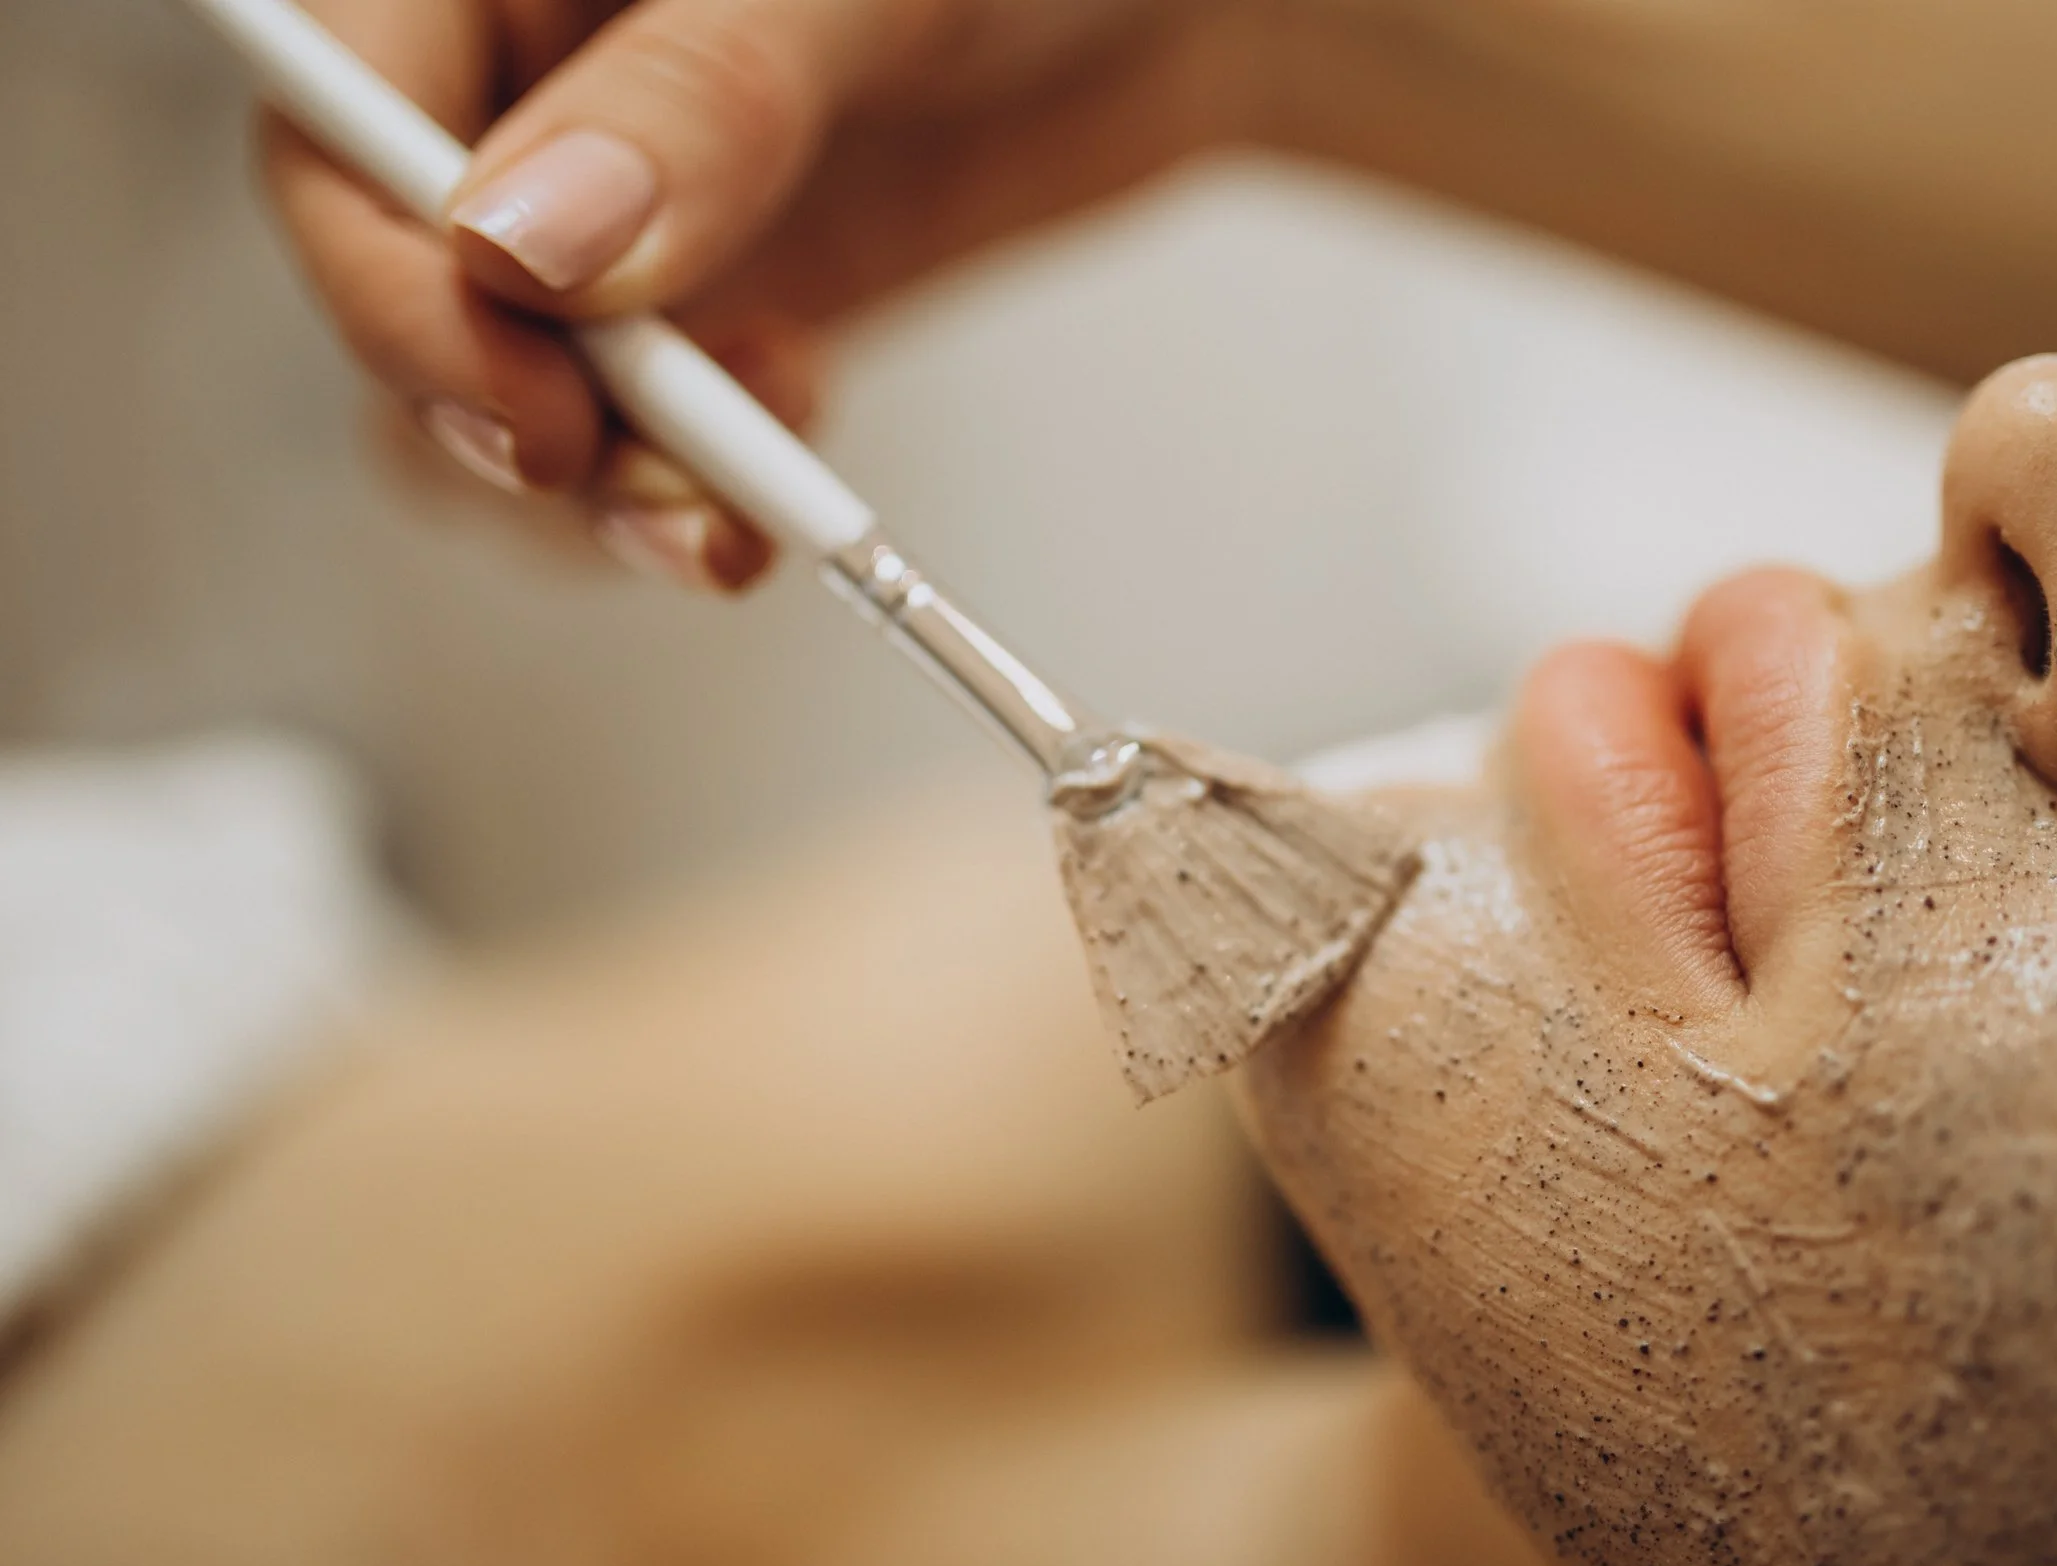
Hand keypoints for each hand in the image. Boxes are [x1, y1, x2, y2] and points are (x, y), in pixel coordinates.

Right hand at [264, 0, 1267, 589]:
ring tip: (752, 492)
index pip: (339, 125)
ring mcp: (609, 205)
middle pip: (402, 288)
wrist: (1183, 10)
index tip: (532, 407)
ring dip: (604, 484)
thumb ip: (700, 97)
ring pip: (495, 393)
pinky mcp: (702, 302)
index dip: (391, 287)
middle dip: (518, 424)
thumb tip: (528, 246)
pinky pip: (624, 433)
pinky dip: (689, 481)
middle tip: (675, 493)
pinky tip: (800, 415)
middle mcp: (528, 85)